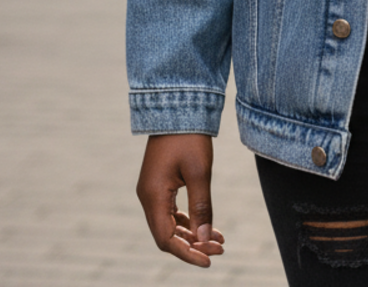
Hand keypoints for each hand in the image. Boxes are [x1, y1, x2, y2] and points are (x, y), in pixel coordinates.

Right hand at [136, 134, 224, 266]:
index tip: (209, 261)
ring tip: (219, 240)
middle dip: (193, 245)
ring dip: (192, 234)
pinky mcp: (159, 184)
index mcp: (152, 196)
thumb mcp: (200, 172)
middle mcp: (147, 197)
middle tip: (220, 249)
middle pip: (166, 235)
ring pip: (169, 224)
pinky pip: (170, 212)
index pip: (166, 239)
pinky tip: (206, 225)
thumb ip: (202, 207)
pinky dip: (187, 221)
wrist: (179, 108)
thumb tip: (206, 239)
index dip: (187, 253)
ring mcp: (151, 191)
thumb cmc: (189, 138)